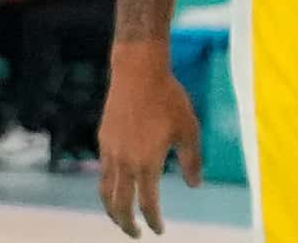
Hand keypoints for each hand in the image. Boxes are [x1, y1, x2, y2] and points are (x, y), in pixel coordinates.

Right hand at [98, 49, 202, 237]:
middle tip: (136, 234)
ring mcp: (110, 152)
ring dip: (112, 210)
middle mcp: (124, 162)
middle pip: (119, 206)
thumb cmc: (169, 98)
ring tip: (121, 219)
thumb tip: (194, 185)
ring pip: (105, 192)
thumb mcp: (189, 128)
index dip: (153, 220)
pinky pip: (103, 172)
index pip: (147, 203)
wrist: (138, 71)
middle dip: (127, 225)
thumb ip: (192, 160)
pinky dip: (108, 188)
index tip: (159, 230)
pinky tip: (117, 186)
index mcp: (146, 163)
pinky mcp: (103, 140)